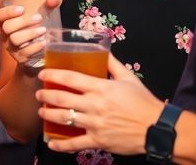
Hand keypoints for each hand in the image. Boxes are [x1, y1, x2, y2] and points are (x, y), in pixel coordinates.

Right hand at [0, 0, 59, 65]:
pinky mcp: (20, 58)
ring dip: (30, 34)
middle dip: (23, 21)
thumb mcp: (40, 18)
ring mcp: (12, 48)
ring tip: (44, 31)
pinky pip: (24, 53)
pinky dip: (35, 47)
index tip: (22, 9)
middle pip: (7, 27)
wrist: (37, 56)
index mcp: (6, 23)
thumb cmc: (36, 30)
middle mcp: (6, 36)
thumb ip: (47, 7)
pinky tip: (44, 42)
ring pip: (15, 39)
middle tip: (39, 18)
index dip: (8, 12)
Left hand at [36, 53, 163, 155]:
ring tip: (41, 111)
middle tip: (39, 93)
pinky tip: (51, 143)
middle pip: (62, 99)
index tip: (43, 73)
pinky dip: (61, 145)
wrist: (156, 127)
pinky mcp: (98, 141)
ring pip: (64, 119)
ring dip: (48, 114)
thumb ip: (113, 64)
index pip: (71, 79)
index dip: (53, 75)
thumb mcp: (129, 77)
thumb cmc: (143, 101)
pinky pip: (74, 144)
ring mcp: (95, 124)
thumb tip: (102, 51)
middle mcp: (95, 105)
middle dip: (46, 95)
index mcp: (102, 88)